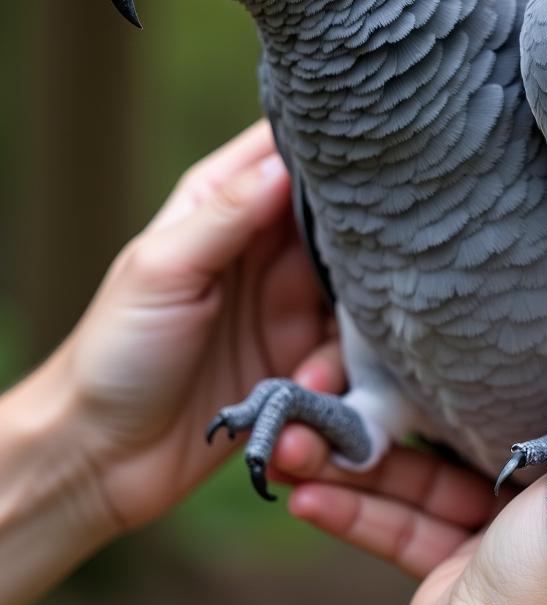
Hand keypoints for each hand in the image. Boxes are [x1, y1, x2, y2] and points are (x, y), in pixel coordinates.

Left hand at [20, 121, 331, 530]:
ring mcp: (287, 300)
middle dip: (365, 235)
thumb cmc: (117, 350)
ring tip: (317, 357)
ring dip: (351, 320)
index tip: (371, 150)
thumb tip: (287, 162)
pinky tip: (307, 388)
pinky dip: (337, 368)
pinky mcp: (301, 354)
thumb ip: (226, 213)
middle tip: (386, 255)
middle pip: (338, 217)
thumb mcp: (163, 269)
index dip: (328, 147)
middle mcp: (264, 245)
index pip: (283, 151)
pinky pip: (346, 348)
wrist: (103, 457)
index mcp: (222, 204)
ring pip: (355, 284)